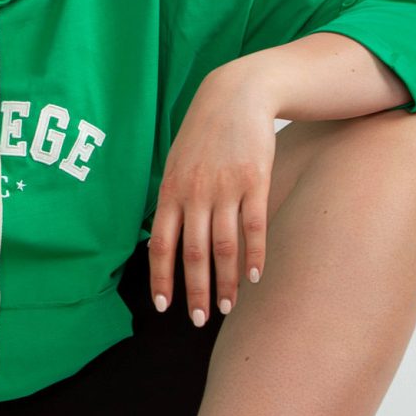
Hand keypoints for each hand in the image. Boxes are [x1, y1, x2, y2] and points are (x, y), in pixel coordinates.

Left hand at [148, 66, 275, 323]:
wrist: (236, 95)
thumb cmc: (203, 134)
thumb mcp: (176, 162)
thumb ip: (171, 199)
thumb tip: (164, 237)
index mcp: (170, 191)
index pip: (160, 243)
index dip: (161, 277)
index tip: (163, 306)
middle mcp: (194, 193)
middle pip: (193, 253)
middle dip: (195, 291)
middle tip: (197, 320)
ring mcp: (225, 188)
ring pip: (224, 246)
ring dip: (225, 282)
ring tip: (225, 308)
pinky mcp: (254, 181)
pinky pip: (254, 226)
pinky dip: (254, 255)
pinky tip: (254, 278)